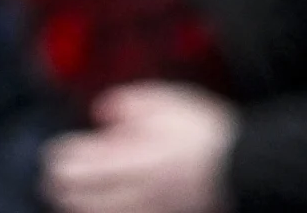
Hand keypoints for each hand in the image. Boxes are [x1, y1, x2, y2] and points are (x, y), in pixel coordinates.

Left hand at [43, 82, 234, 212]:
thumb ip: (129, 104)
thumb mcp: (170, 103)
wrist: (249, 171)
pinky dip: (104, 212)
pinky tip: (107, 204)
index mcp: (132, 160)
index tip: (57, 152)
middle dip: (61, 185)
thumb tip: (101, 113)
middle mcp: (134, 194)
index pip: (74, 167)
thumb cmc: (209, 136)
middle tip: (57, 175)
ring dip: (79, 204)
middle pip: (76, 199)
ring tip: (76, 193)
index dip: (59, 159)